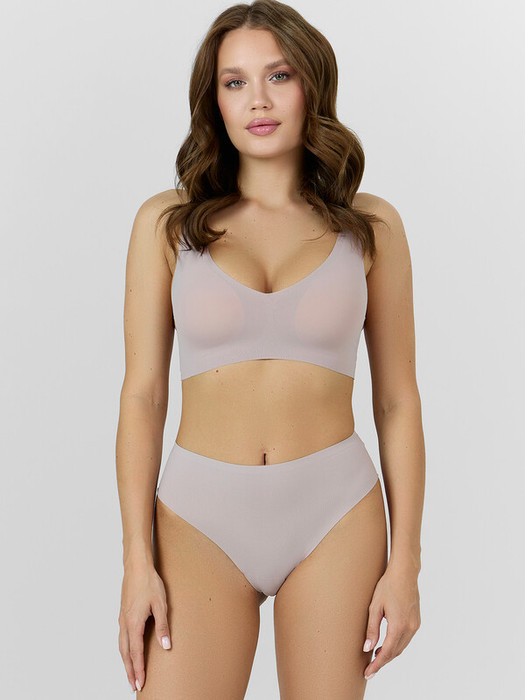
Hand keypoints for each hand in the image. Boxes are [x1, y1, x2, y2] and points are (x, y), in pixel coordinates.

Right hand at [118, 561, 171, 692]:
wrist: (136, 567)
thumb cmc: (149, 583)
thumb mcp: (161, 604)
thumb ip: (162, 626)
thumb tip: (166, 645)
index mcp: (134, 623)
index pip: (136, 652)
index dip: (138, 669)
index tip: (140, 682)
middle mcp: (125, 623)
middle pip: (125, 653)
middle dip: (129, 670)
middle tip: (133, 685)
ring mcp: (122, 618)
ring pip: (121, 646)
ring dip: (125, 661)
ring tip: (130, 672)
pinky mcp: (123, 613)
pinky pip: (121, 637)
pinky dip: (124, 649)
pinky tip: (128, 650)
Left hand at [362, 565, 420, 679]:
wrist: (405, 573)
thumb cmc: (388, 586)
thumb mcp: (375, 606)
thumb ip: (371, 629)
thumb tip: (367, 648)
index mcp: (398, 626)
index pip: (386, 653)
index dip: (376, 665)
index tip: (368, 673)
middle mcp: (409, 629)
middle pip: (394, 652)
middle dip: (382, 662)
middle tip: (369, 668)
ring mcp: (415, 625)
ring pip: (401, 647)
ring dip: (389, 654)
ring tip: (375, 656)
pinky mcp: (416, 621)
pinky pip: (406, 639)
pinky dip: (396, 645)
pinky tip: (386, 643)